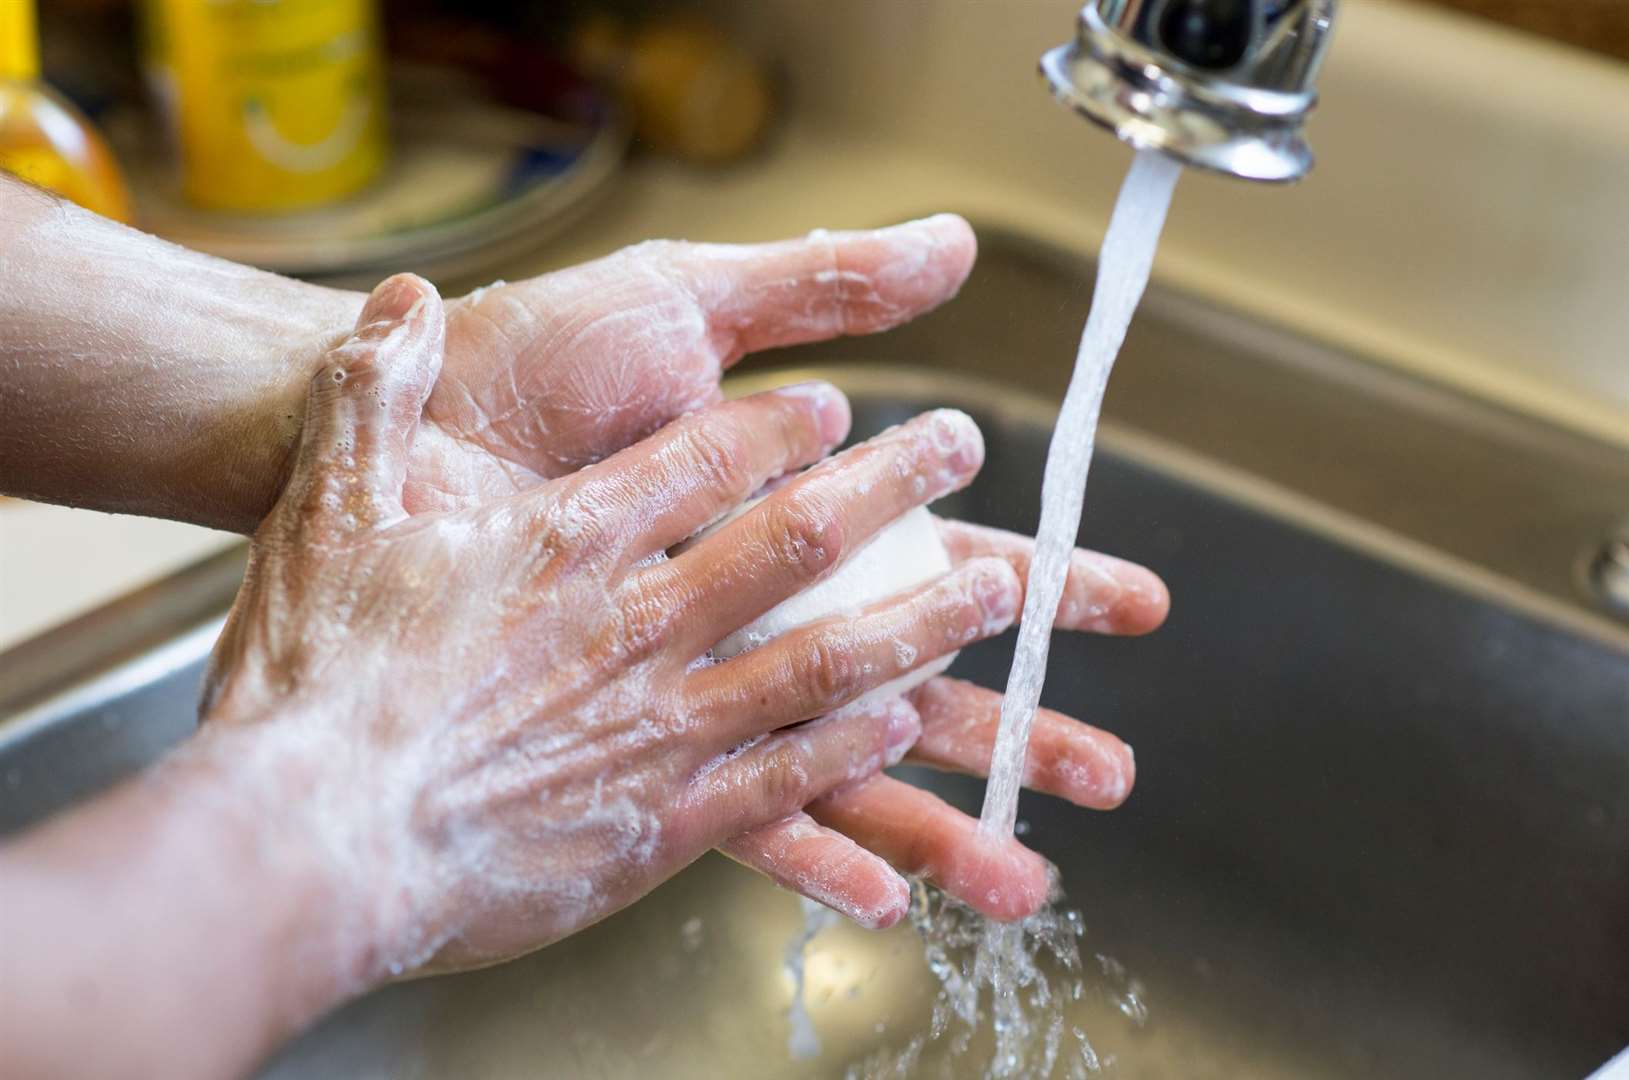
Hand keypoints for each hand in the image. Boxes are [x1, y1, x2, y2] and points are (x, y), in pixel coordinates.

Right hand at [202, 274, 1033, 973]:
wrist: (302, 841)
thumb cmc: (310, 678)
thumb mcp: (327, 501)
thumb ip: (375, 390)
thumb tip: (407, 298)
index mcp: (568, 543)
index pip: (702, 460)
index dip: (778, 427)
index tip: (832, 406)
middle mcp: (636, 623)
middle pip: (795, 539)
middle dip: (890, 486)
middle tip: (958, 444)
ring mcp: (658, 725)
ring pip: (822, 658)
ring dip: (917, 617)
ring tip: (992, 587)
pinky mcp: (658, 827)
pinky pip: (784, 781)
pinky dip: (850, 750)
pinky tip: (899, 721)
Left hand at [373, 217, 1167, 925]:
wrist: (405, 430)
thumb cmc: (536, 365)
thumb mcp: (697, 304)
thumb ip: (826, 288)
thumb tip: (956, 248)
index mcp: (790, 516)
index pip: (947, 556)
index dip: (1049, 580)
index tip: (1135, 602)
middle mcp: (760, 609)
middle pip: (921, 680)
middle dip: (1023, 727)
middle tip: (1112, 773)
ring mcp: (703, 680)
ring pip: (848, 766)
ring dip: (942, 821)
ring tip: (1025, 874)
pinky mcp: (634, 735)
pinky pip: (738, 814)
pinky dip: (812, 856)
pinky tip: (882, 898)